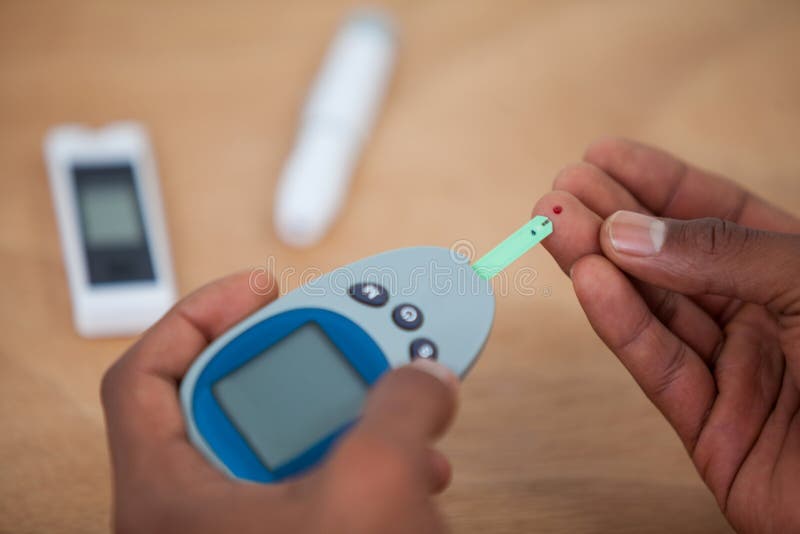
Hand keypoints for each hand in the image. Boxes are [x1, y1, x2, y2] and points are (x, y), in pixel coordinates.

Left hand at [101, 272, 458, 533]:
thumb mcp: (371, 489)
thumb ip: (400, 408)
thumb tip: (425, 373)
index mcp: (171, 497)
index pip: (148, 375)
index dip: (199, 315)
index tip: (260, 287)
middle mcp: (198, 514)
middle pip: (237, 400)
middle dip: (307, 363)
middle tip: (351, 335)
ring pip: (291, 443)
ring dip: (353, 412)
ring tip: (402, 395)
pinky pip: (322, 482)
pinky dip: (366, 461)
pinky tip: (416, 465)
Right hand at [534, 139, 799, 532]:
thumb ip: (725, 255)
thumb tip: (628, 233)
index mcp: (798, 274)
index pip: (719, 214)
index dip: (658, 182)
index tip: (603, 157)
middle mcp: (764, 317)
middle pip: (673, 261)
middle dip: (613, 220)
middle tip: (560, 191)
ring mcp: (736, 373)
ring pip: (655, 310)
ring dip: (600, 266)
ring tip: (554, 225)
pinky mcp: (712, 430)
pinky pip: (660, 369)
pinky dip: (620, 325)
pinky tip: (588, 283)